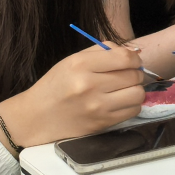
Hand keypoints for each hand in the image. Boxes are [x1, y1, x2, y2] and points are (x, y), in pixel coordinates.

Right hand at [0, 42, 148, 146]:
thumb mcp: (72, 61)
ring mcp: (96, 106)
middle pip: (134, 75)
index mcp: (80, 65)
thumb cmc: (56, 85)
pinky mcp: (102, 123)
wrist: (36, 117)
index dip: (135, 59)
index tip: (132, 62)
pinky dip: (131, 105)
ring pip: (138, 94)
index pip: (125, 58)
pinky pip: (133, 110)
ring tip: (124, 90)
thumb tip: (133, 52)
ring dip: (135, 90)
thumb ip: (102, 51)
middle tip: (126, 76)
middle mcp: (89, 85)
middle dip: (135, 74)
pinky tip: (119, 102)